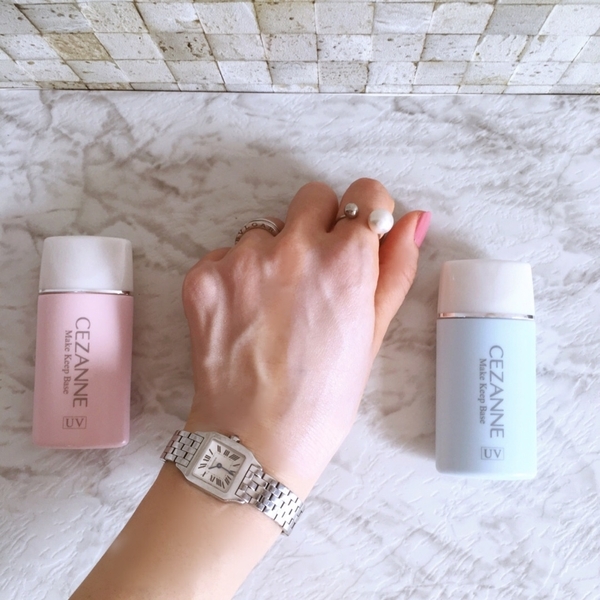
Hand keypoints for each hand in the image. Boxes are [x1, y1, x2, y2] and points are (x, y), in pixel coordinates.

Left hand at [182, 179, 428, 497]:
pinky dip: (236, 276)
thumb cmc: (323, 397)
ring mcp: (243, 261)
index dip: (365, 217)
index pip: (365, 195)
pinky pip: (226, 255)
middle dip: (319, 225)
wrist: (255, 440)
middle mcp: (294, 249)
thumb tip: (414, 221)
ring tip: (273, 308)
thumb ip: (396, 269)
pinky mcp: (205, 276)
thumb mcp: (372, 335)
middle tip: (314, 275)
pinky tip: (244, 316)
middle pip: (312, 198)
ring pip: (265, 230)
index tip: (356, 239)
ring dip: (273, 256)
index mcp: (346, 262)